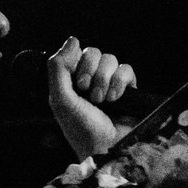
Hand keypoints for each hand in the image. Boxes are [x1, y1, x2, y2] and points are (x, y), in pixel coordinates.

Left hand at [47, 37, 138, 159]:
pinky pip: (127, 70)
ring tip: (102, 100)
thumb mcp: (60, 99)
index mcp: (72, 81)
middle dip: (91, 71)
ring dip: (104, 79)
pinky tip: (116, 99)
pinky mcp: (129, 89)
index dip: (77, 62)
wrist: (108, 148)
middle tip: (88, 93)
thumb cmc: (81, 130)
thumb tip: (73, 39)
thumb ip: (58, 67)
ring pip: (111, 59)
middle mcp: (91, 80)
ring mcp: (111, 84)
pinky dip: (120, 82)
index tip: (76, 82)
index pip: (76, 53)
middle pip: (94, 52)